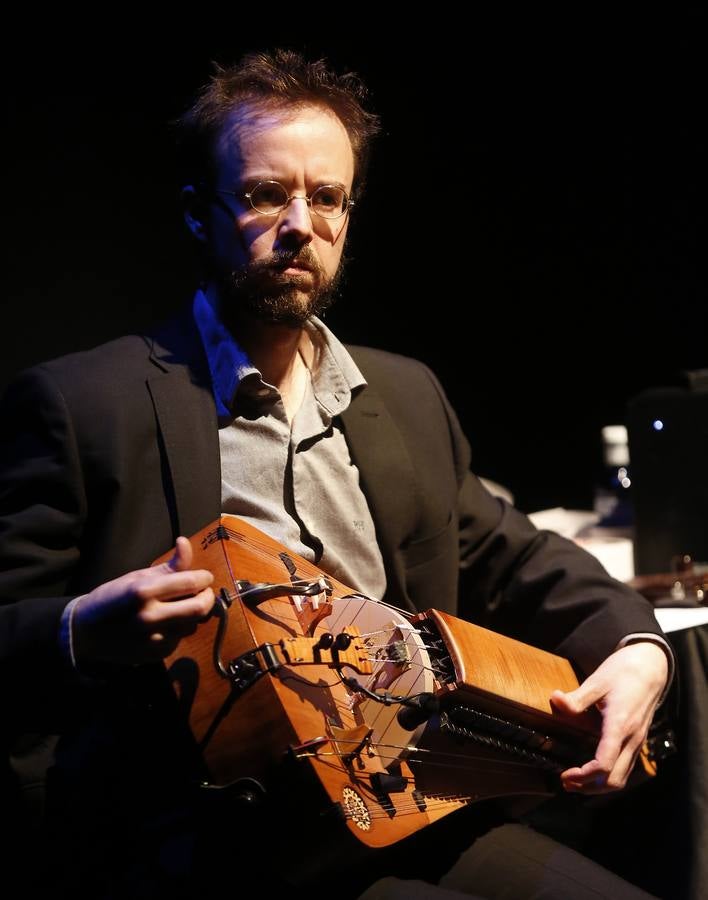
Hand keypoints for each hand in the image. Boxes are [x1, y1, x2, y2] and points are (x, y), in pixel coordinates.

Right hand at [71, 537, 214, 666]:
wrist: (85, 633)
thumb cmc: (112, 598)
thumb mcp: (137, 576)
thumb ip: (168, 565)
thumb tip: (185, 542)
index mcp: (144, 591)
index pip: (191, 583)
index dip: (204, 578)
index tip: (203, 576)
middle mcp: (151, 617)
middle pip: (200, 608)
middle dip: (207, 596)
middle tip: (202, 591)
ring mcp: (154, 639)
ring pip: (193, 624)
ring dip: (193, 614)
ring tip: (180, 607)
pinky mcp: (156, 654)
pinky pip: (180, 638)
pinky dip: (179, 628)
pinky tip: (165, 623)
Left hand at [550, 642, 668, 793]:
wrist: (649, 668)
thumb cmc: (622, 672)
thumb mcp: (597, 681)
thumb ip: (577, 697)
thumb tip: (555, 700)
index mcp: (620, 725)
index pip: (604, 764)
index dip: (583, 776)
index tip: (565, 775)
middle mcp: (631, 739)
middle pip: (614, 780)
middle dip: (589, 787)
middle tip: (566, 782)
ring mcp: (637, 742)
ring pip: (622, 778)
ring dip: (599, 785)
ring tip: (575, 781)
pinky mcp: (637, 740)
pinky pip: (625, 768)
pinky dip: (608, 776)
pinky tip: (592, 770)